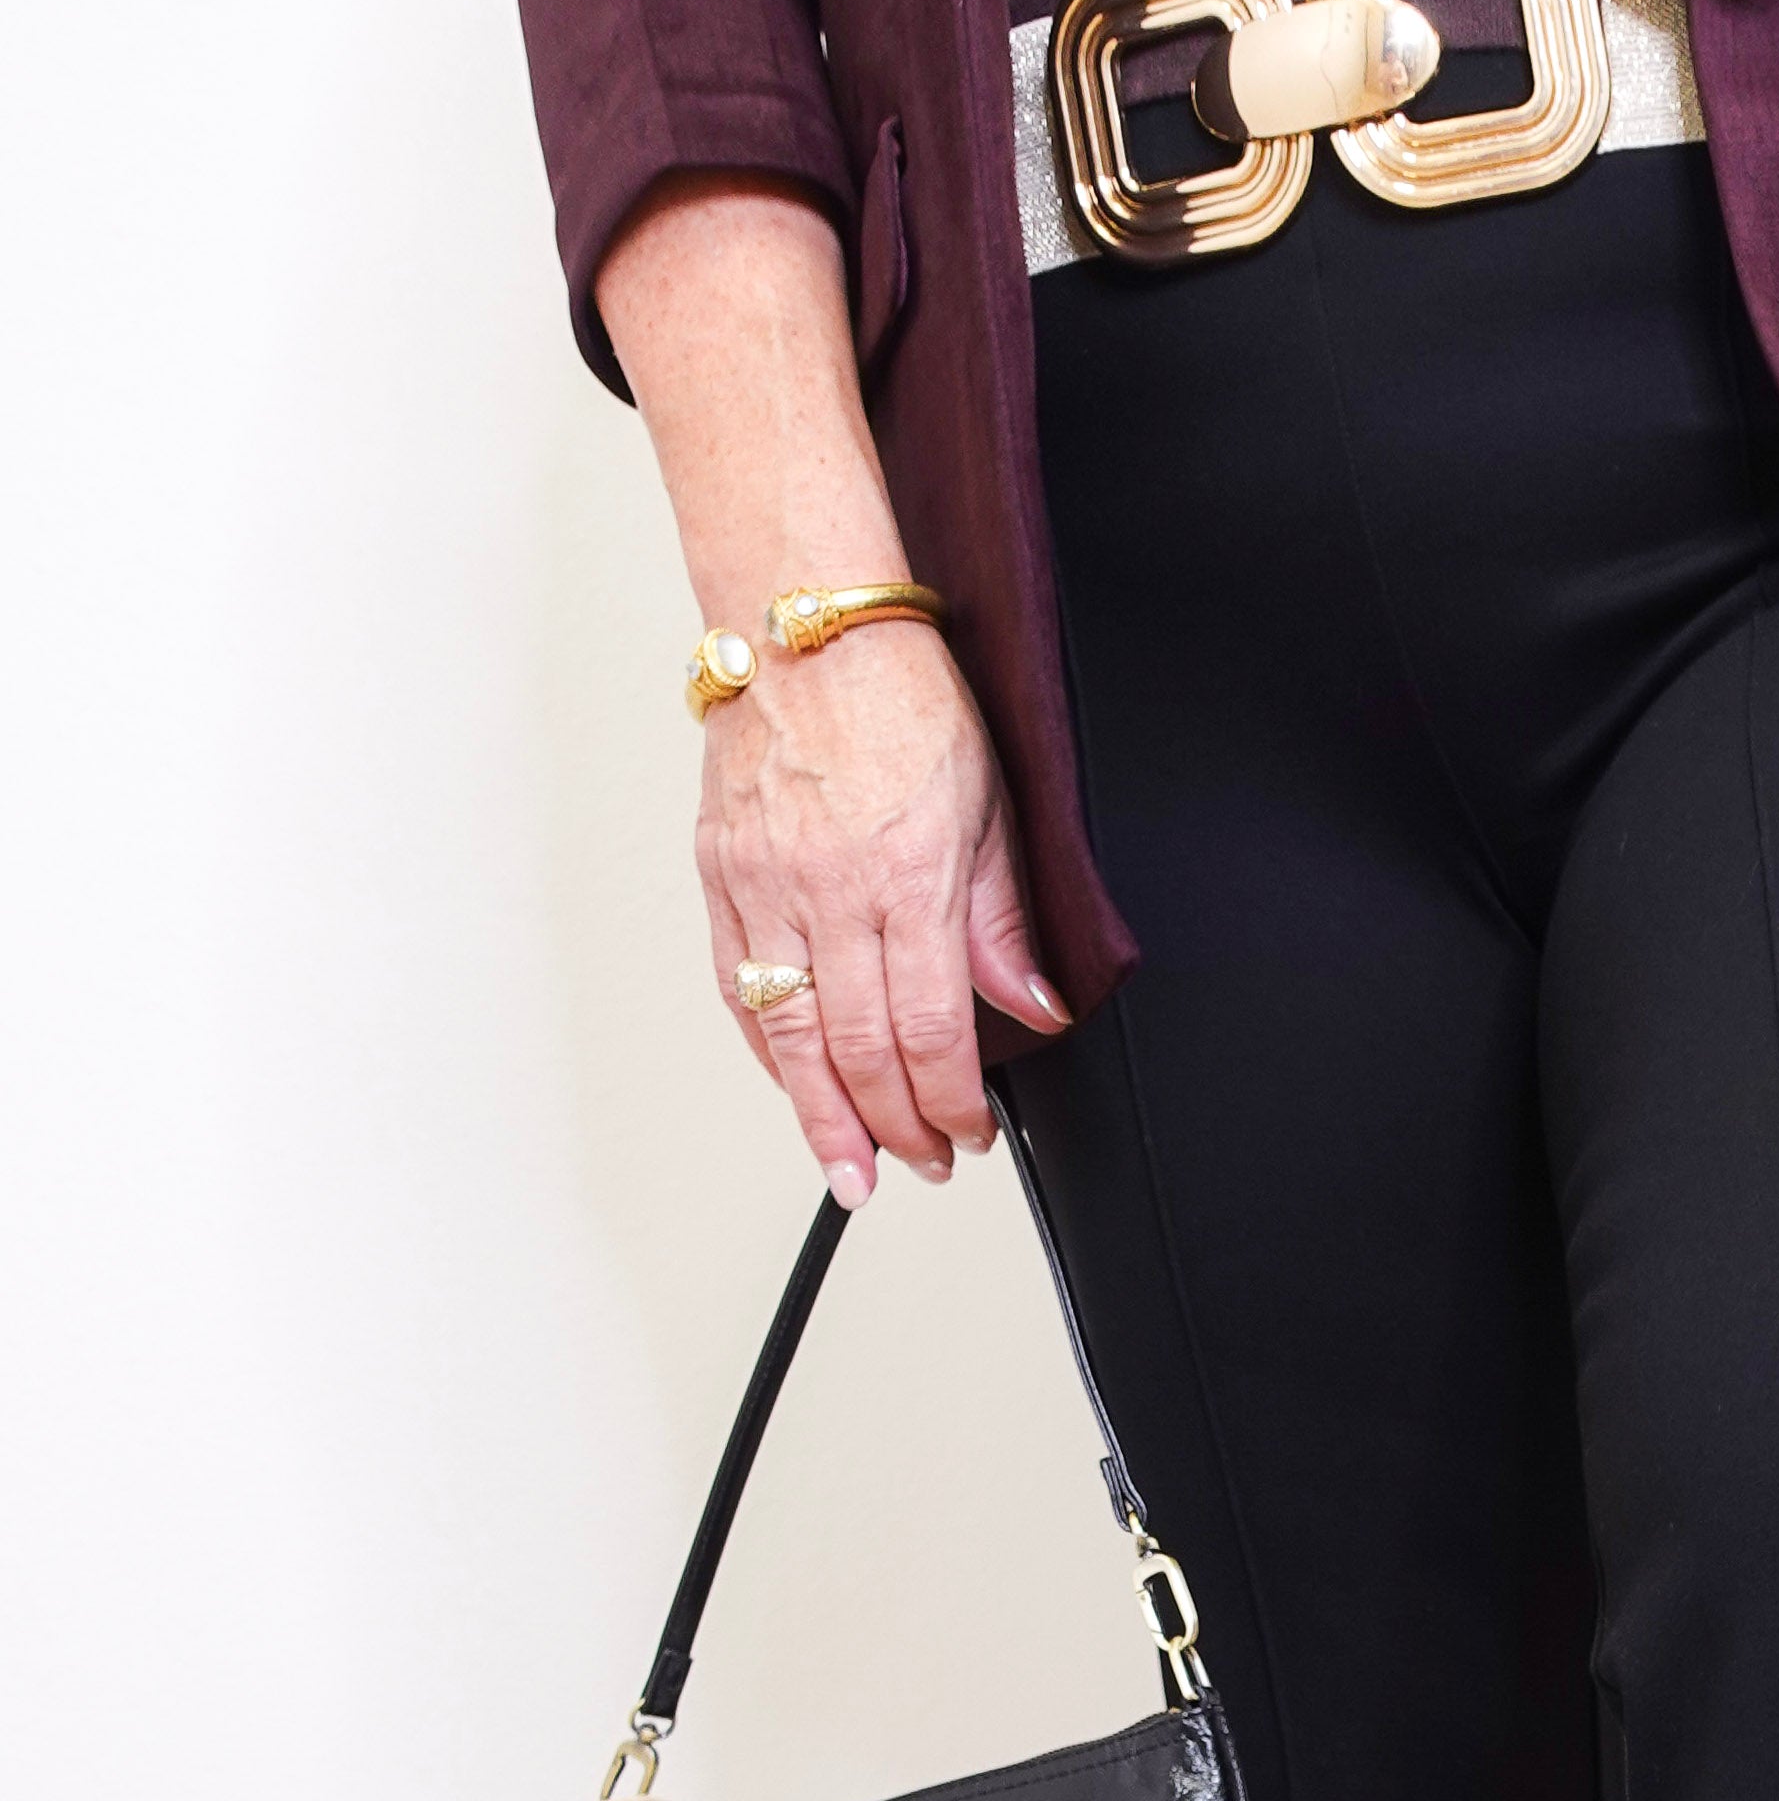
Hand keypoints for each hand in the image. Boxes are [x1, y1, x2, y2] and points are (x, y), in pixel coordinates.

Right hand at [698, 622, 1066, 1201]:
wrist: (804, 628)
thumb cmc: (900, 700)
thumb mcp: (990, 805)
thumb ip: (1005, 921)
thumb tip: (1036, 1010)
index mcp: (906, 876)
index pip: (930, 1030)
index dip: (951, 1102)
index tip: (969, 1136)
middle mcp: (827, 890)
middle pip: (859, 1051)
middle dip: (894, 1128)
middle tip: (921, 1166)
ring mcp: (763, 887)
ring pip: (790, 1038)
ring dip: (823, 1119)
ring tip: (851, 1171)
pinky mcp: (720, 876)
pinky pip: (739, 990)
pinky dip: (769, 1053)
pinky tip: (797, 1088)